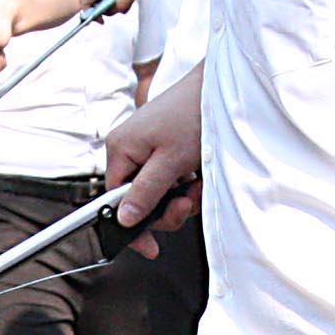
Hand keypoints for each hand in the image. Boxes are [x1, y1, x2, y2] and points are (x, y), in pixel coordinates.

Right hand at [101, 78, 203, 235]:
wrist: (219, 88)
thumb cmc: (192, 115)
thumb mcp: (170, 161)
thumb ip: (145, 193)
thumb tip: (124, 219)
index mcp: (120, 149)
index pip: (116, 200)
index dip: (134, 225)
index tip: (150, 247)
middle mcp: (128, 149)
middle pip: (139, 200)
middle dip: (167, 207)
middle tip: (187, 202)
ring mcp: (147, 149)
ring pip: (158, 193)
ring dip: (182, 196)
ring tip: (198, 182)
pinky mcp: (164, 148)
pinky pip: (169, 179)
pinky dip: (186, 183)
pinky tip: (198, 173)